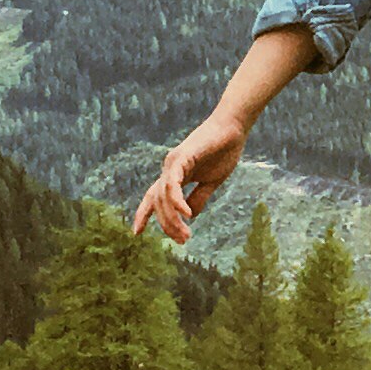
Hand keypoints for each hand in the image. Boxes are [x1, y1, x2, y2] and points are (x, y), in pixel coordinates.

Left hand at [130, 110, 249, 241]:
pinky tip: (186, 214)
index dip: (144, 214)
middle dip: (167, 225)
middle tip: (182, 241)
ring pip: (164, 196)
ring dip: (173, 218)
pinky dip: (177, 200)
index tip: (137, 233)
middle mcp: (169, 169)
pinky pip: (173, 183)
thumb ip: (198, 198)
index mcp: (174, 175)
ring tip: (186, 234)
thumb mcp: (210, 182)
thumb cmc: (223, 152)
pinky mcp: (182, 157)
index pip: (153, 197)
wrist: (233, 129)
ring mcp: (173, 162)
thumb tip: (190, 216)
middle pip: (158, 202)